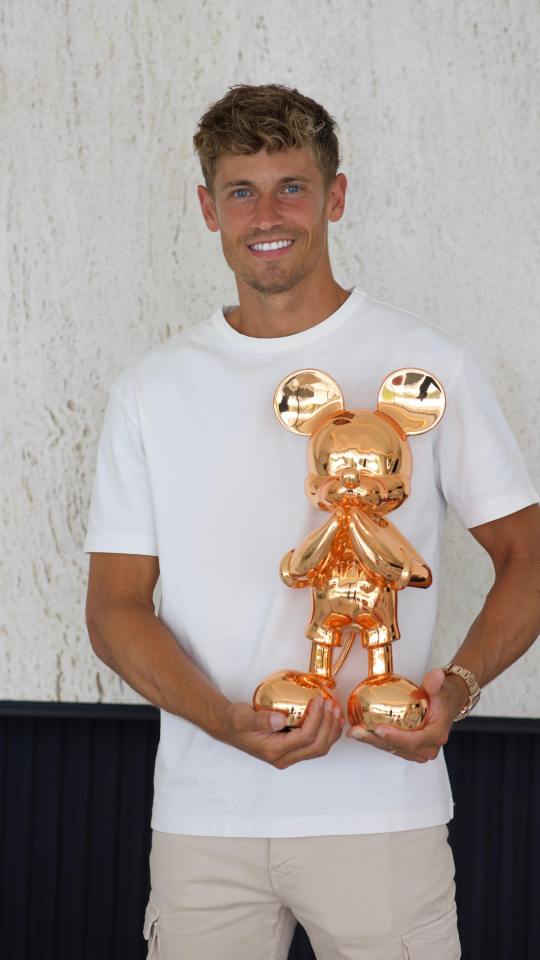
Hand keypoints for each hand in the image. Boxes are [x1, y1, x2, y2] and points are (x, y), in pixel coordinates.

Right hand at [223, 696, 344, 769]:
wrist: (229, 727)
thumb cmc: (234, 721)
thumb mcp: (242, 717)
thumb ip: (260, 720)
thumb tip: (280, 720)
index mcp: (273, 751)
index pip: (304, 738)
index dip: (316, 718)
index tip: (318, 699)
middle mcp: (284, 758)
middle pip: (316, 747)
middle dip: (328, 725)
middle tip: (330, 703)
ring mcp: (289, 756)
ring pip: (319, 749)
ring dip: (331, 730)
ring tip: (335, 709)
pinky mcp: (292, 750)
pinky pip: (315, 745)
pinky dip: (327, 732)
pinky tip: (330, 718)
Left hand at [346, 668, 467, 761]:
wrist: (448, 704)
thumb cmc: (444, 697)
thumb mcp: (441, 687)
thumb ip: (435, 683)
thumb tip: (436, 675)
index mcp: (436, 734)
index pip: (413, 740)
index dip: (395, 737)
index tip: (378, 729)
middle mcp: (428, 747)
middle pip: (399, 747)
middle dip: (376, 740)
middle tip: (357, 731)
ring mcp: (419, 751)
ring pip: (392, 749)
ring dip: (372, 742)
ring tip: (354, 732)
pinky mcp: (410, 750)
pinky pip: (392, 747)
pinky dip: (376, 741)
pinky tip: (361, 733)